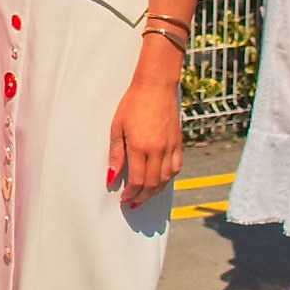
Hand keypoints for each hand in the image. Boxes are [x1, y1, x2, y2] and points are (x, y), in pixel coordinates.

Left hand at [106, 70, 182, 205]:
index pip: (137, 180)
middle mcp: (158, 150)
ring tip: (145, 196)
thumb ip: (116, 153)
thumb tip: (112, 176)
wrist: (155, 87)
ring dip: (155, 191)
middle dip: (142, 197)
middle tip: (133, 202)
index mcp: (140, 147)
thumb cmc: (132, 104)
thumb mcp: (117, 127)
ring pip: (166, 178)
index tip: (124, 199)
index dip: (131, 193)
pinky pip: (176, 167)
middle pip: (152, 184)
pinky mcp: (178, 142)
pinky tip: (160, 181)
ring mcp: (170, 147)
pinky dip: (168, 178)